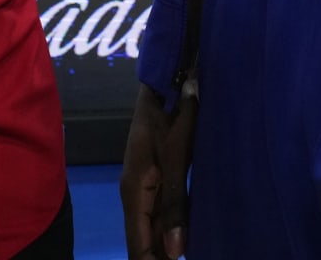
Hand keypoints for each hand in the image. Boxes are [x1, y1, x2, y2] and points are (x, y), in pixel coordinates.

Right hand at [121, 83, 197, 259]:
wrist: (164, 79)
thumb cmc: (170, 115)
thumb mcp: (174, 158)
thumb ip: (174, 204)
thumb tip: (176, 252)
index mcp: (134, 193)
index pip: (138, 248)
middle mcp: (134, 194)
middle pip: (142, 242)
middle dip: (159, 259)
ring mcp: (142, 185)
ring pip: (150, 229)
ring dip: (164, 248)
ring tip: (186, 257)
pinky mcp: (153, 176)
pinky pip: (157, 213)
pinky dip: (169, 231)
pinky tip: (183, 238)